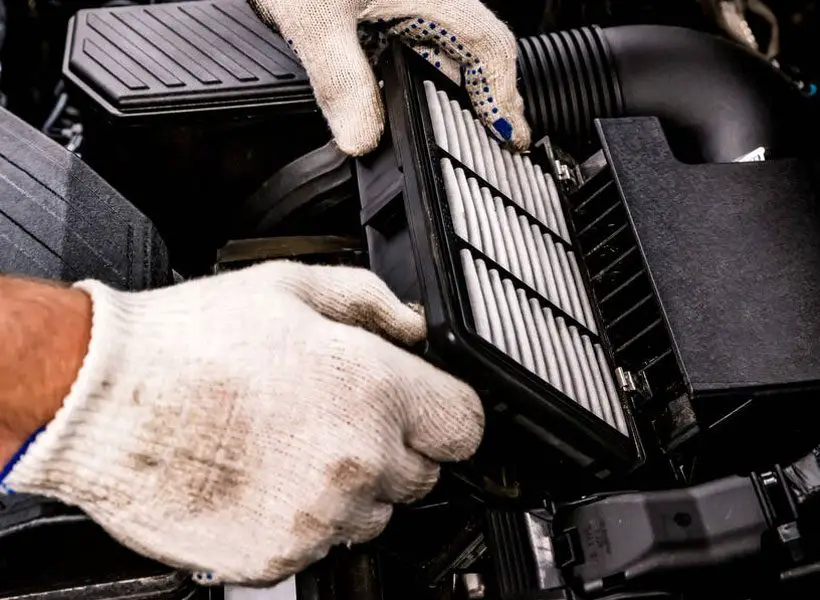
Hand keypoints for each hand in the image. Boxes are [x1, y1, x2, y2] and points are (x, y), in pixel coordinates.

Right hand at [2, 262, 482, 584]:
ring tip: (293, 446)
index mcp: (372, 388)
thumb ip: (371, 301)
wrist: (104, 397)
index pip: (466, 427)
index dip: (449, 414)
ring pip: (374, 514)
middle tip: (340, 418)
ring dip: (352, 487)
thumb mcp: (291, 286)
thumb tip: (412, 325)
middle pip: (423, 475)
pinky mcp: (278, 554)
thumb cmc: (190, 343)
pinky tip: (265, 478)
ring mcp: (319, 515)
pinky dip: (305, 518)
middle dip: (394, 447)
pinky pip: (322, 543)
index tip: (430, 411)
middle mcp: (356, 459)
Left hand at [249, 0, 530, 154]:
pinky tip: (422, 92)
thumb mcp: (315, 18)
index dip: (502, 94)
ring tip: (473, 125)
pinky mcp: (383, 6)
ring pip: (453, 44)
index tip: (509, 135)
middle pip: (478, 48)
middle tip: (500, 141)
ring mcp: (407, 1)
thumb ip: (340, 79)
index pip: (487, 45)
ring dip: (464, 85)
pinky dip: (433, 71)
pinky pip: (424, 40)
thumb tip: (361, 139)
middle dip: (491, 96)